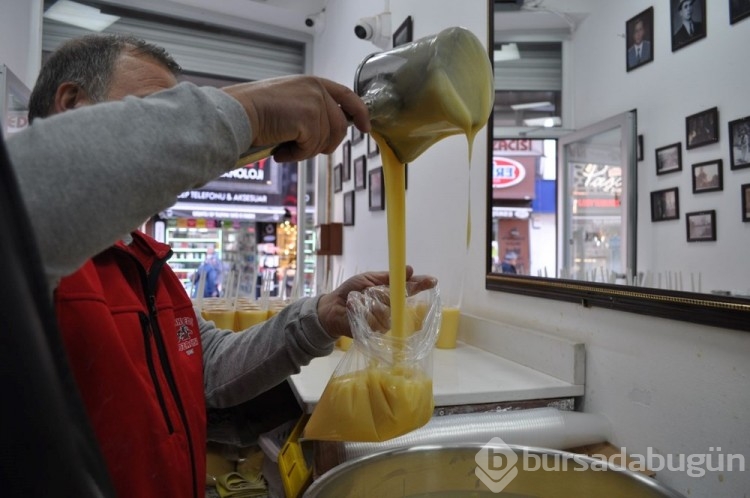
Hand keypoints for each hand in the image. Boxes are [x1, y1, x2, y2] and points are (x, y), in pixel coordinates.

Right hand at [222, 75, 370, 161]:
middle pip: (340, 127)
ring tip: (284, 148)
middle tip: (302, 150)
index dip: (360, 113)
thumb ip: (309, 109)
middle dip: (325, 145)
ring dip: (305, 151)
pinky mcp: (309, 119)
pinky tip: (280, 151)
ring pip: (326, 140)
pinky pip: (312, 148)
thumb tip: (326, 132)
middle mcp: (317, 89)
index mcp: (313, 83)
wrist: (238, 113)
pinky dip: (296, 155)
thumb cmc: (254, 112)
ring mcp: (315, 103)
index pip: (347, 95)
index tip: (365, 128)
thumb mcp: (288, 102)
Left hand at [316, 266, 437, 338]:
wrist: (332, 308)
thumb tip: (409, 269)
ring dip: (368, 301)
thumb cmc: (351, 292)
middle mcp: (391, 309)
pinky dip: (360, 310)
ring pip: (385, 310)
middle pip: (398, 299)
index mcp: (391, 294)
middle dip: (383, 292)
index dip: (421, 285)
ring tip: (357, 300)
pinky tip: (353, 309)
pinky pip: (372, 319)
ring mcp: (384, 323)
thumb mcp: (368, 279)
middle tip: (370, 290)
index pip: (410, 289)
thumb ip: (387, 277)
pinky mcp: (373, 333)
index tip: (432, 280)